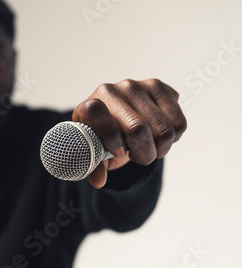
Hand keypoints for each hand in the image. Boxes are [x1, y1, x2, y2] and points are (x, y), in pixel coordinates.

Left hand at [71, 79, 186, 187]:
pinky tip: (159, 135)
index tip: (118, 152)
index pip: (97, 115)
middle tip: (139, 156)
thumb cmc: (102, 139)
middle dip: (144, 153)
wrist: (115, 119)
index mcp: (88, 107)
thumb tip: (99, 181)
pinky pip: (180, 123)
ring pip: (165, 129)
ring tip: (149, 146)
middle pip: (139, 130)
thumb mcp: (94, 154)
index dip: (112, 140)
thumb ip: (94, 167)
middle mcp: (111, 91)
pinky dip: (174, 138)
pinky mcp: (158, 87)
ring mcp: (136, 86)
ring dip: (161, 148)